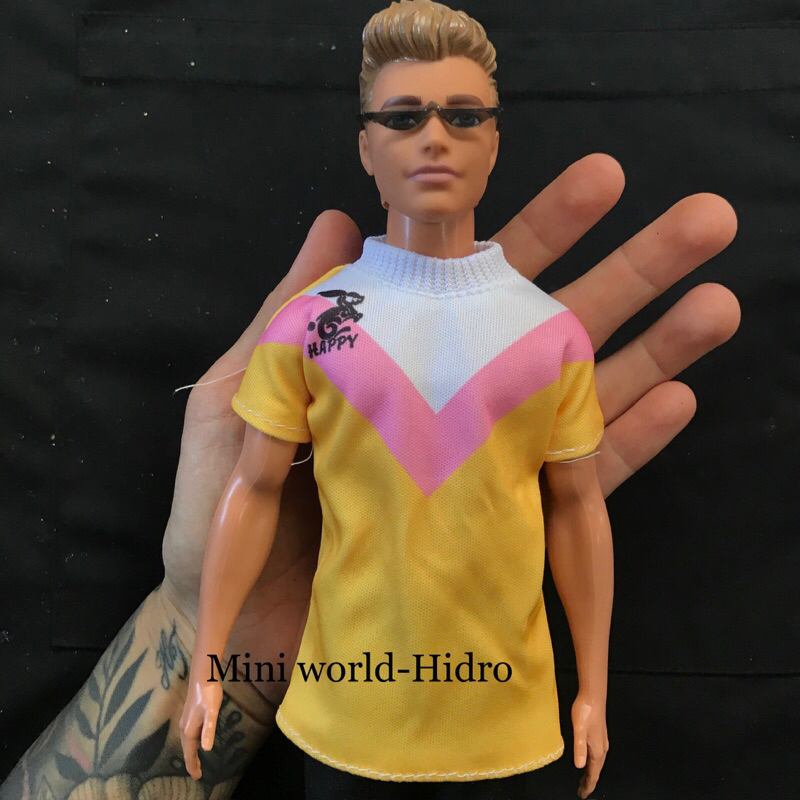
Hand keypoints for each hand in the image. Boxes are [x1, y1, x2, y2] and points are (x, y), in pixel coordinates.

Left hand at [159, 151, 737, 717]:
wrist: (232, 633)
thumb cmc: (214, 520)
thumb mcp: (232, 403)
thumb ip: (284, 319)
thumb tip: (339, 216)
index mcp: (386, 370)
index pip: (469, 284)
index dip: (532, 232)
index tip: (599, 181)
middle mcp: (446, 410)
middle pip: (546, 332)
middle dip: (624, 272)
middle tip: (701, 220)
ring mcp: (476, 470)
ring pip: (576, 400)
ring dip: (651, 349)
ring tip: (715, 302)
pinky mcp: (490, 532)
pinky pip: (566, 486)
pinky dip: (623, 442)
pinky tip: (675, 398)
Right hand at [179, 677, 223, 780]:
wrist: (202, 677)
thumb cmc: (208, 695)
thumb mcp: (212, 713)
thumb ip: (208, 730)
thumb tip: (206, 749)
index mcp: (189, 730)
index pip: (190, 754)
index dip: (193, 766)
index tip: (197, 777)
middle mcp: (184, 728)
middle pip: (187, 750)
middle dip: (191, 762)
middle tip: (198, 773)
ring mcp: (185, 721)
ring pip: (187, 743)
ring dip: (191, 754)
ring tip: (197, 762)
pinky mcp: (189, 715)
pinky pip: (188, 736)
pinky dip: (191, 744)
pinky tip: (196, 741)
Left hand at [571, 692, 608, 797]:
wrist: (593, 696)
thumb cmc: (585, 712)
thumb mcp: (579, 730)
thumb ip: (579, 748)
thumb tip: (579, 766)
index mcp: (598, 750)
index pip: (593, 774)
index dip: (588, 785)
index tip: (582, 795)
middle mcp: (602, 749)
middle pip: (596, 771)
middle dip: (589, 782)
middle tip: (581, 791)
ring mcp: (601, 742)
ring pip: (596, 763)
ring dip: (590, 773)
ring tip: (583, 780)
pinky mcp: (598, 736)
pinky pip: (596, 756)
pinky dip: (591, 764)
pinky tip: (586, 761)